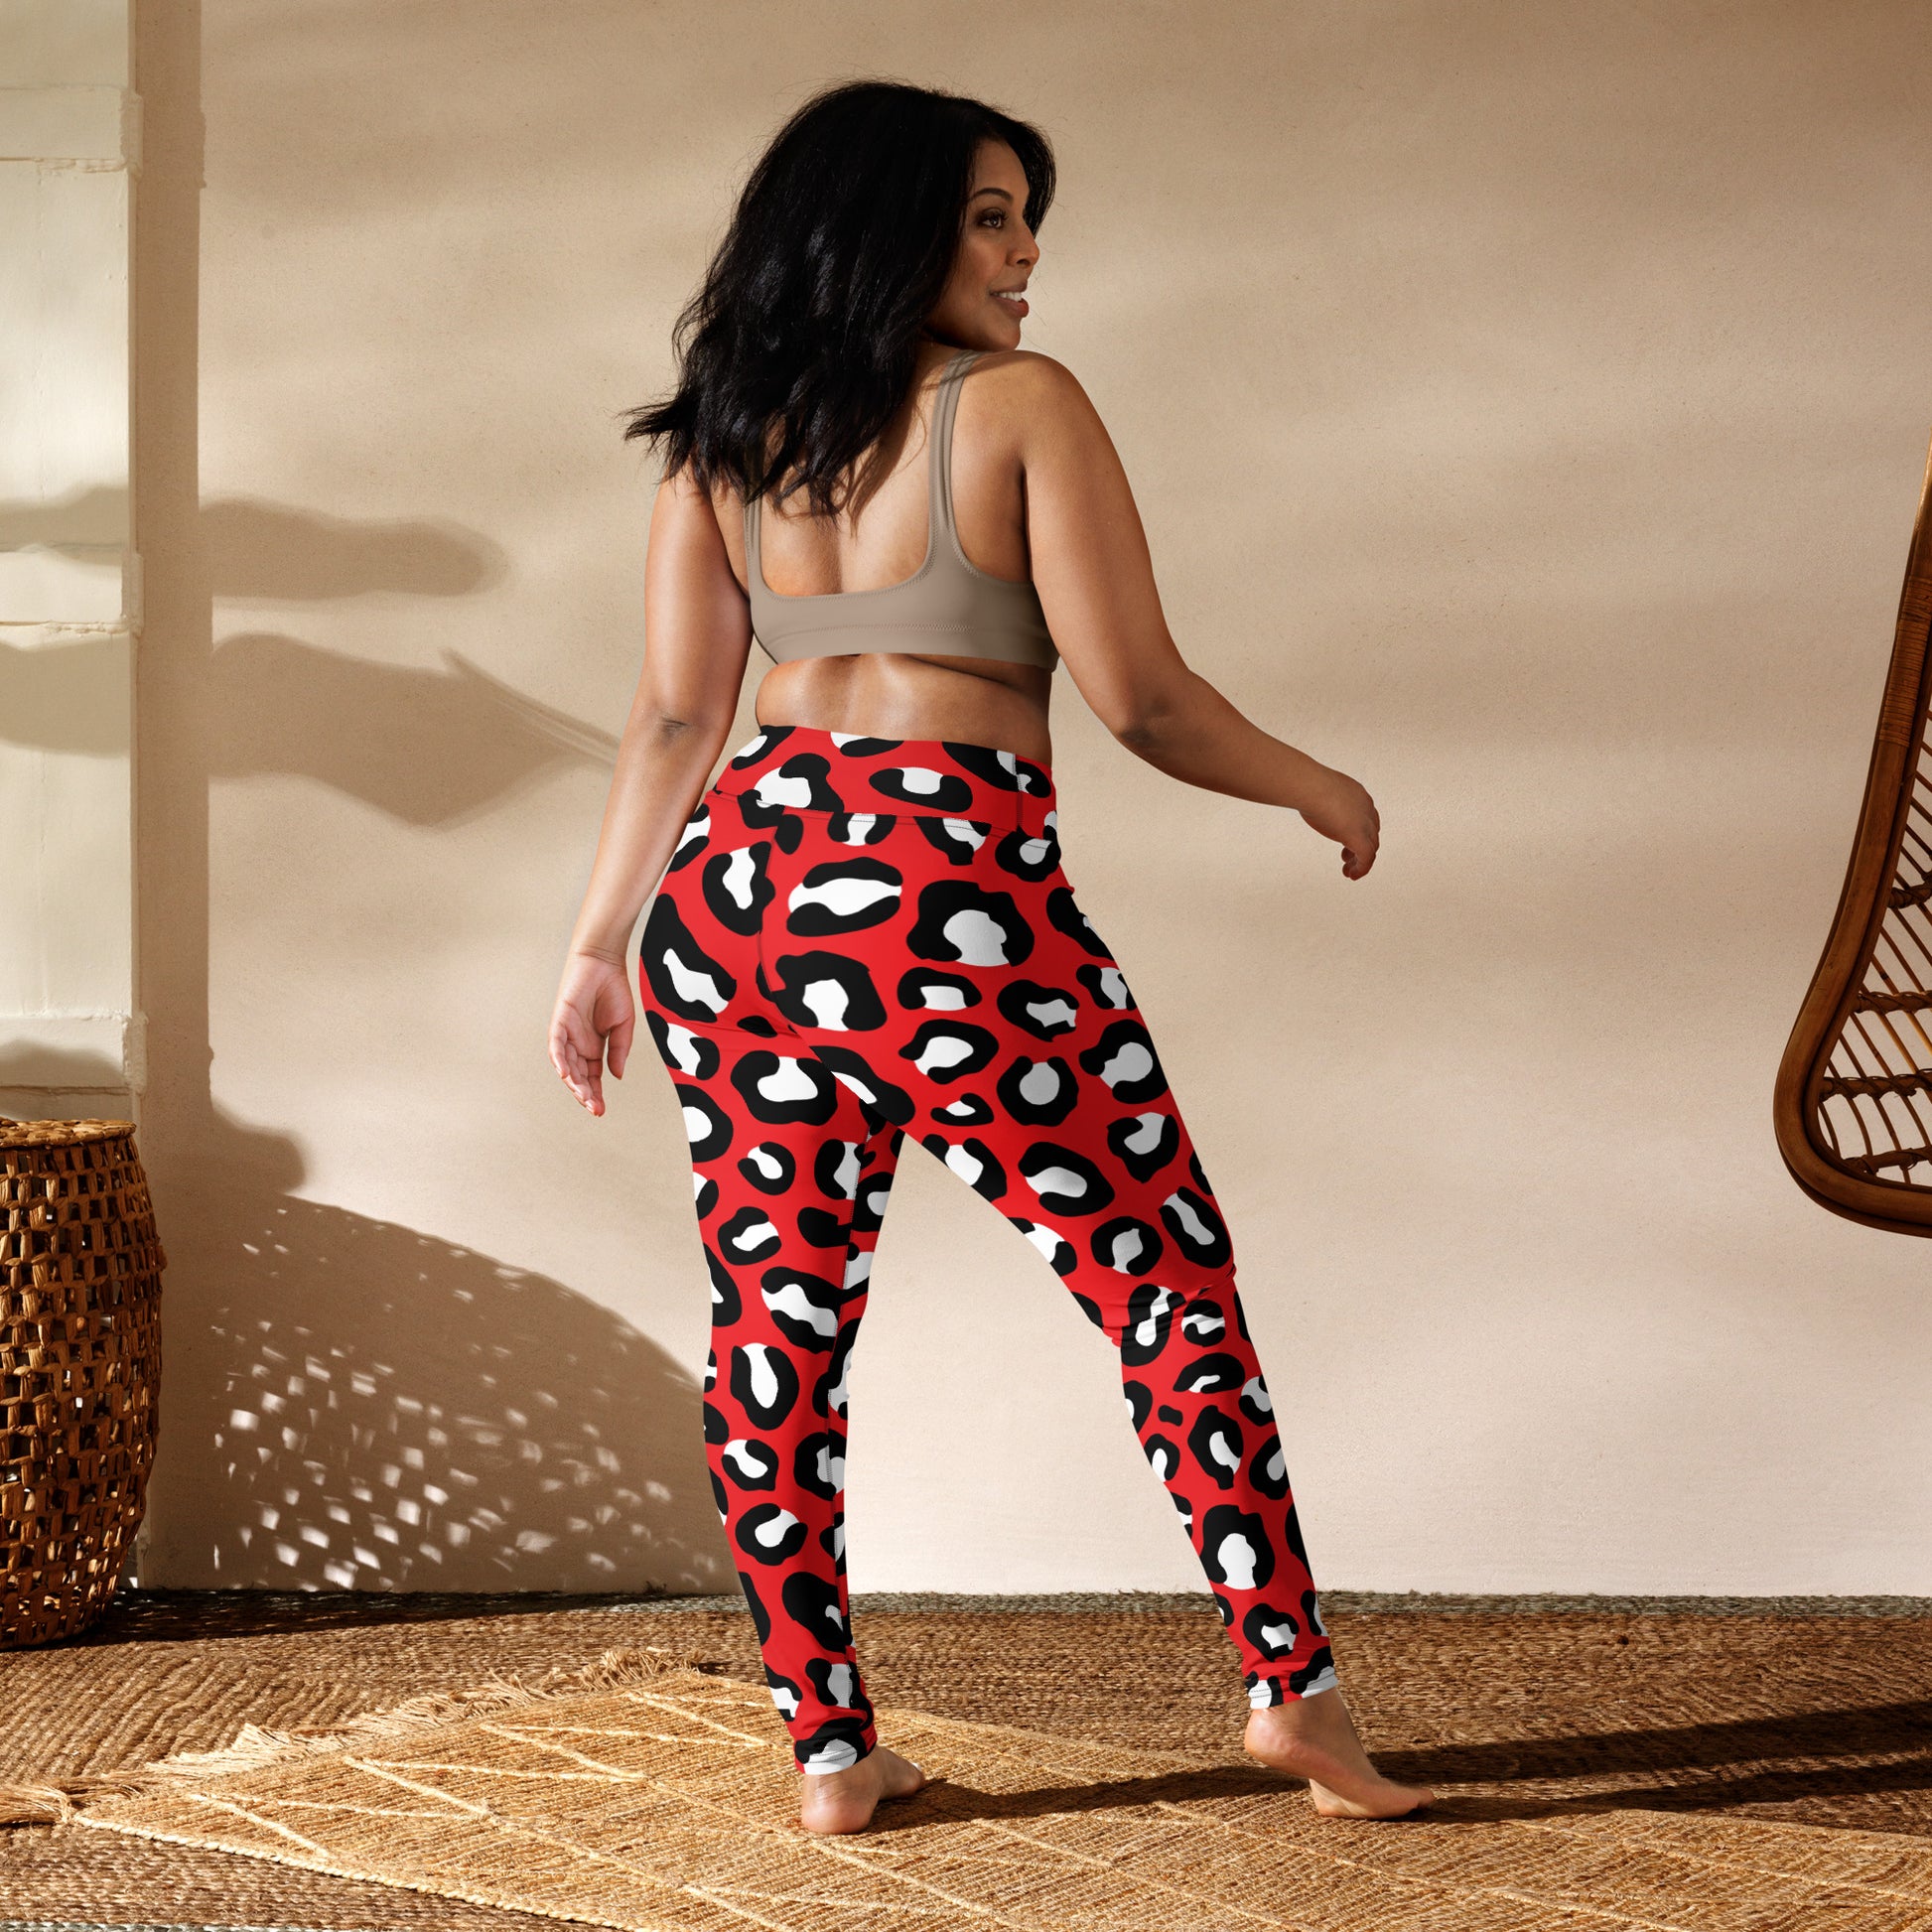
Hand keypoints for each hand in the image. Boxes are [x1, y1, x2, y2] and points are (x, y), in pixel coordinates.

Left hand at [549, 948, 635, 1115]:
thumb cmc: (613, 989)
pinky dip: (559, 1060)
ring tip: (583, 1096)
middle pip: (578, 1075)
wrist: (604, 961)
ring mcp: (567, 1033)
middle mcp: (577, 1043)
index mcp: (593, 1046)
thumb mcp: (623, 1026)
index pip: (592, 1076)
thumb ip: (619, 1051)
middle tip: (594, 1108)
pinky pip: (556, 1045)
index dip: (595, 1094)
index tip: (601, 1111)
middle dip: (585, 1093)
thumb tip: (617, 1076)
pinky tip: (567, 1075)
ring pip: (565, 1064)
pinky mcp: (559, 1020)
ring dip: (573, 1082)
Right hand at [1298, 768, 1379, 878]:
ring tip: (1348, 871)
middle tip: (1346, 857)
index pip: (1366, 815)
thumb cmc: (1305, 784)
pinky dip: (1362, 868)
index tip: (1345, 838)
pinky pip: (1367, 858)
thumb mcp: (1315, 789)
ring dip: (1361, 860)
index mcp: (1357, 794)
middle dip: (1360, 846)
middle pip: (1371, 832)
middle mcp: (1365, 808)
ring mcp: (1364, 823)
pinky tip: (1352, 875)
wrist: (1310, 786)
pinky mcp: (1359, 837)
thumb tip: (1300, 795)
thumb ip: (1315, 795)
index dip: (1359, 829)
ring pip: (1371, 847)